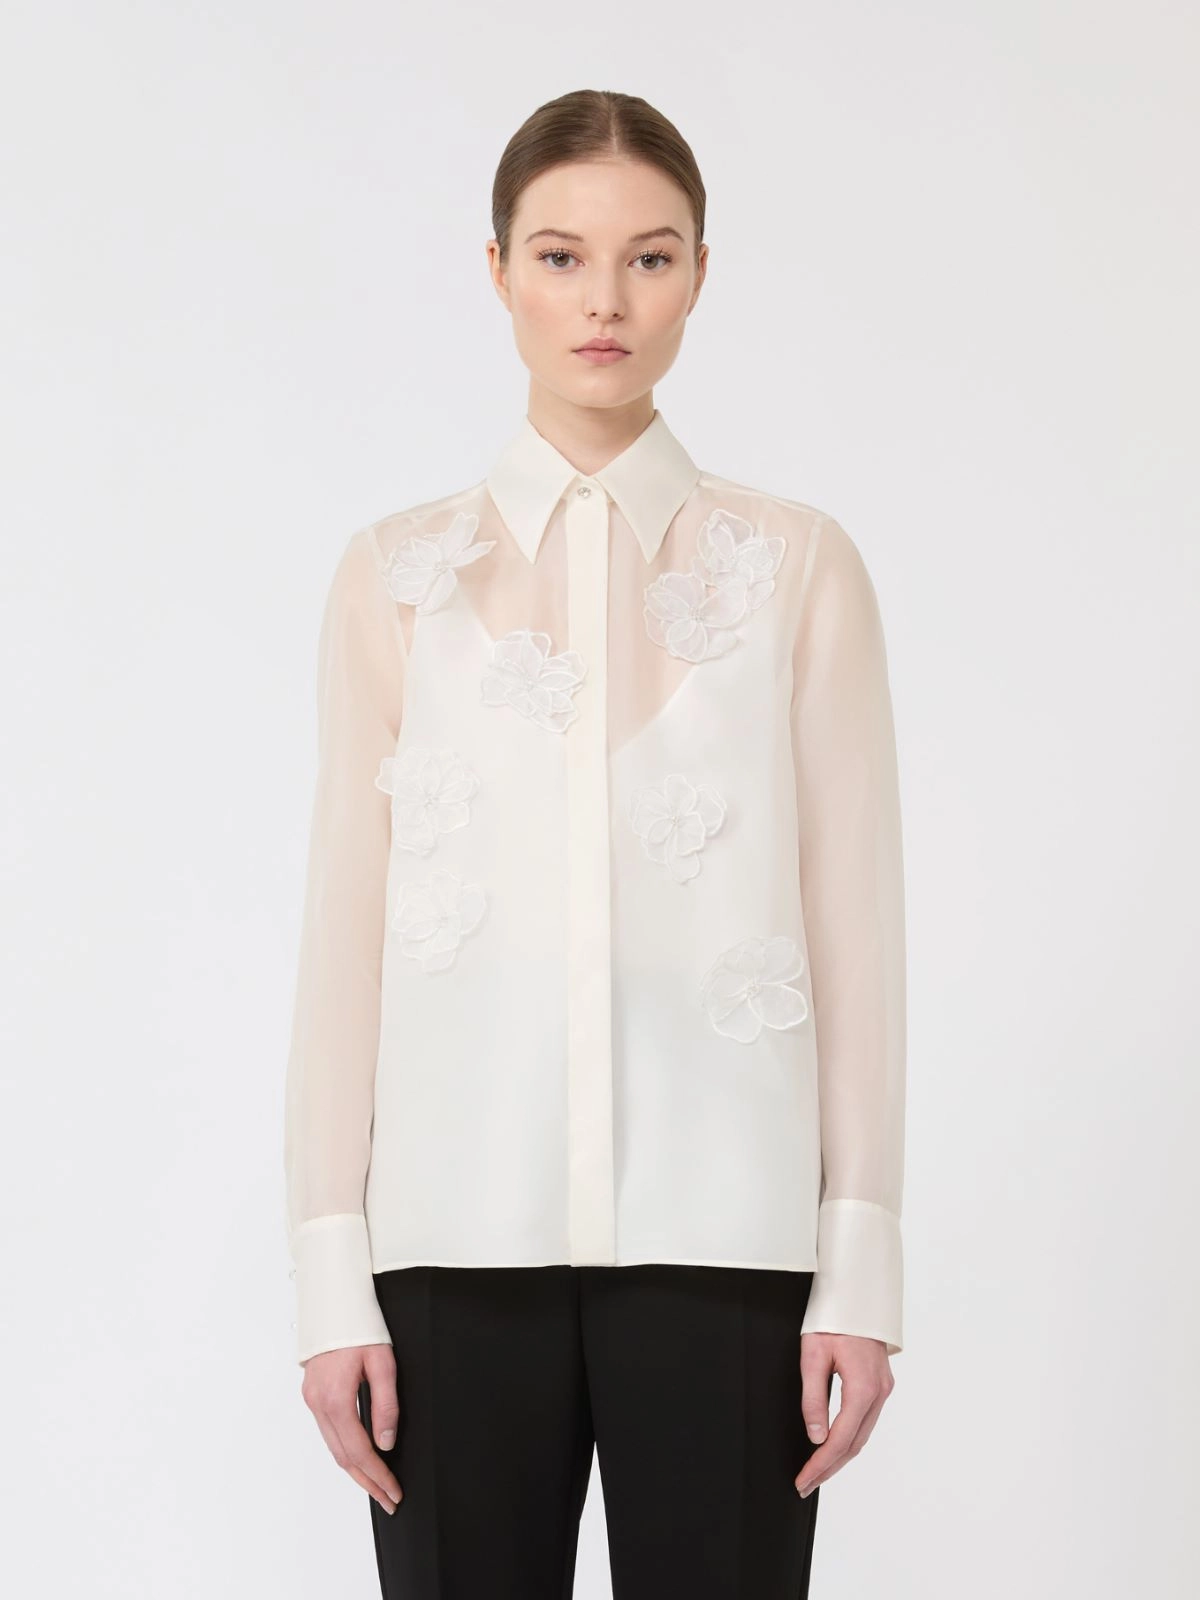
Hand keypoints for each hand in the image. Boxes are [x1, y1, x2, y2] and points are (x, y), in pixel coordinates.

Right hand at [301, 1343, 403, 1513]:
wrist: (334, 1303)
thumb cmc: (360, 1327)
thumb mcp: (383, 1362)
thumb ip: (386, 1404)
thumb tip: (386, 1441)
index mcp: (336, 1398)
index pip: (360, 1450)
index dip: (378, 1475)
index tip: (394, 1491)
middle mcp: (319, 1404)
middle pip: (344, 1457)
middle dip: (368, 1482)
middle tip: (389, 1500)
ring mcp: (312, 1400)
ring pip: (333, 1448)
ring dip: (355, 1471)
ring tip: (376, 1487)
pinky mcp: (312, 1395)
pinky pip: (329, 1433)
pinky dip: (345, 1451)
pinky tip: (358, 1459)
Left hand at [795, 1332, 894, 1496]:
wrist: (856, 1294)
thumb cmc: (832, 1318)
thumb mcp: (813, 1354)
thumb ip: (813, 1398)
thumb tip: (816, 1437)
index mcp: (863, 1388)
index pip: (840, 1439)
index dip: (820, 1464)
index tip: (803, 1480)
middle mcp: (879, 1392)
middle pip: (854, 1444)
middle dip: (829, 1468)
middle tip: (805, 1485)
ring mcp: (884, 1389)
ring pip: (862, 1435)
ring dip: (840, 1456)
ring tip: (817, 1472)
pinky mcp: (881, 1383)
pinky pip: (866, 1420)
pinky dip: (850, 1438)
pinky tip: (835, 1446)